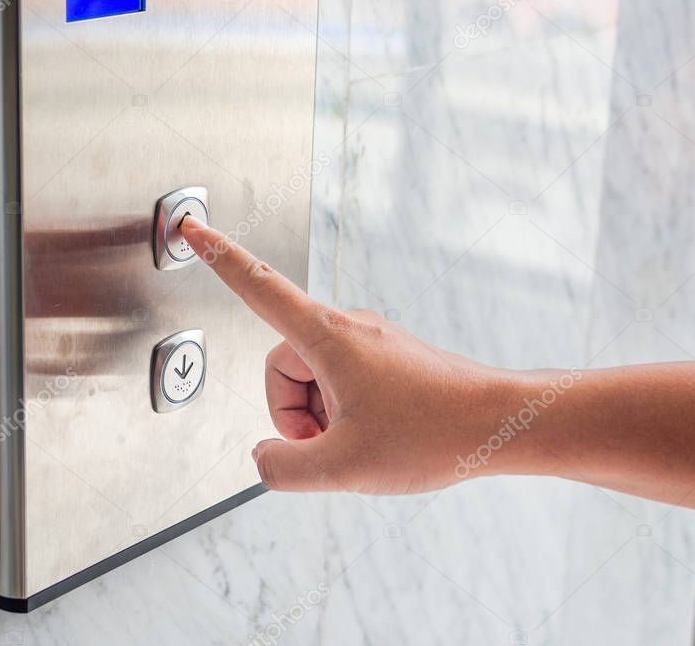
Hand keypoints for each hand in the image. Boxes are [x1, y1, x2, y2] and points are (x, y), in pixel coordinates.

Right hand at [180, 216, 517, 493]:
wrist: (502, 424)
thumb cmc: (435, 433)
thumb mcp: (345, 467)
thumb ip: (283, 468)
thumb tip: (265, 458)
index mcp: (327, 338)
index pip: (258, 286)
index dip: (218, 258)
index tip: (192, 227)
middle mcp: (346, 329)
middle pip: (281, 365)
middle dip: (293, 414)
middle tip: (329, 445)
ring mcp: (367, 343)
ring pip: (310, 380)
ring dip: (319, 419)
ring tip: (359, 443)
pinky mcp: (384, 359)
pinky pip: (338, 384)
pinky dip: (342, 416)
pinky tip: (376, 437)